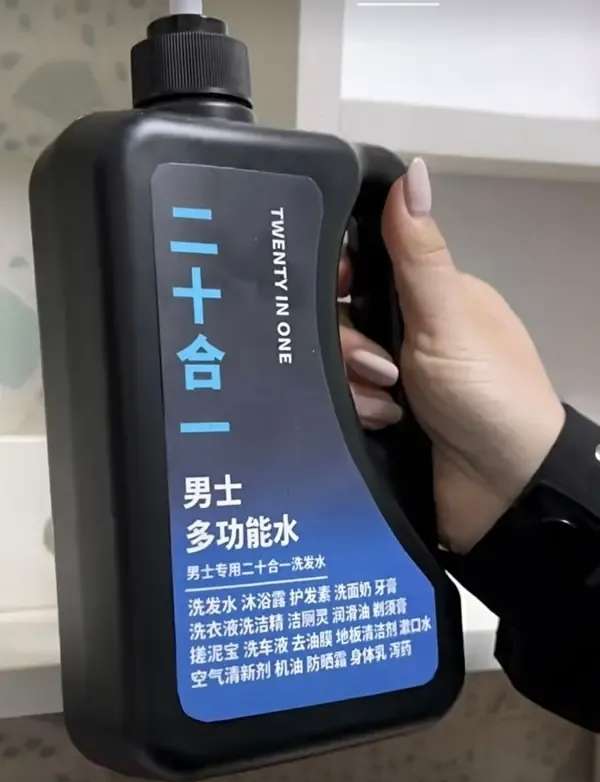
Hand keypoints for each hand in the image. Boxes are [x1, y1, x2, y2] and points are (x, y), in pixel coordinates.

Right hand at [340, 158, 564, 551]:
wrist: (503, 488)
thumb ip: (420, 252)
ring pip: (337, 363)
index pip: (364, 265)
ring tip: (386, 405)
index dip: (341, 275)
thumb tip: (412, 172)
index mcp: (430, 296)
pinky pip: (343, 400)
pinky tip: (386, 423)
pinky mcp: (382, 417)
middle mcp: (409, 332)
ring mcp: (396, 377)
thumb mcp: (448, 317)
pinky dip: (360, 411)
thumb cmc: (487, 391)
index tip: (335, 290)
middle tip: (375, 367)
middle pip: (342, 318)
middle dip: (348, 344)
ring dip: (356, 384)